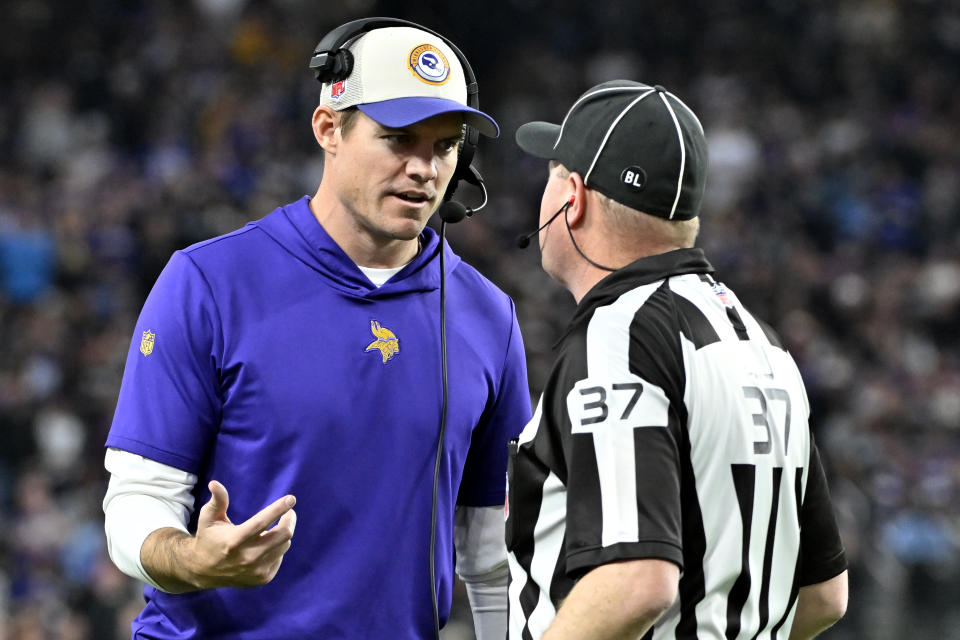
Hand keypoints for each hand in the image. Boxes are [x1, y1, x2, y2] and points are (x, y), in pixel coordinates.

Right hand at [183, 480, 297, 588]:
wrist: (203, 571)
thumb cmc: (209, 538)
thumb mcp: (208, 518)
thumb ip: (217, 501)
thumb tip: (215, 483)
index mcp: (234, 541)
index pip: (262, 523)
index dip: (278, 509)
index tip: (291, 499)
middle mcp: (247, 558)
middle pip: (283, 535)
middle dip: (290, 519)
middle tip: (289, 512)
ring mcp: (257, 571)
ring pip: (284, 545)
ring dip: (282, 533)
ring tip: (272, 529)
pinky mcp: (263, 578)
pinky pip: (280, 557)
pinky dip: (277, 548)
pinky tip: (266, 546)